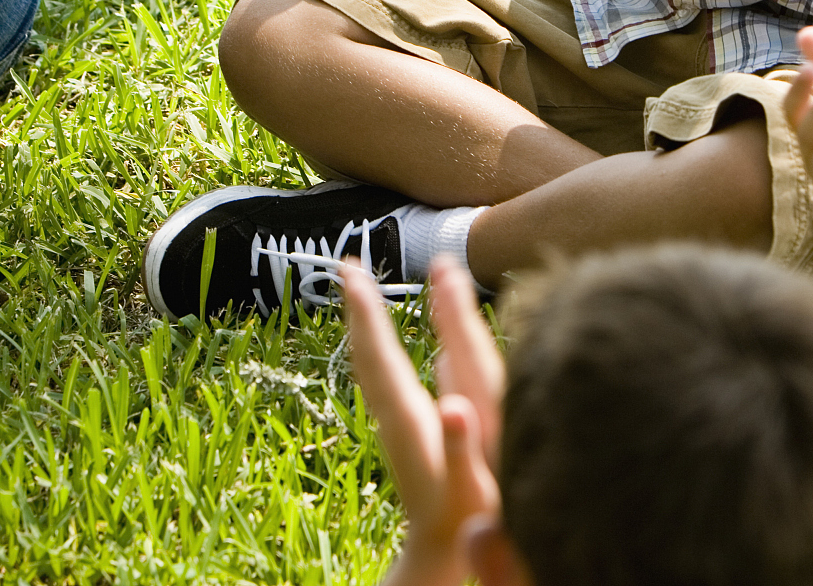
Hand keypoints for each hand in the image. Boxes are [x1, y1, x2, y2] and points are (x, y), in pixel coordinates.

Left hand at [342, 255, 502, 585]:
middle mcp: (391, 413)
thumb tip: (456, 406)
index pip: (381, 356)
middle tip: (345, 264)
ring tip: (357, 287)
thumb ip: (460, 445)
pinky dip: (379, 345)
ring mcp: (393, 419)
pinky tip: (383, 333)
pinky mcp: (401, 425)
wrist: (440, 548)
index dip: (368, 314)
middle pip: (368, 352)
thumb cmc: (463, 517)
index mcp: (407, 418)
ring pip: (372, 362)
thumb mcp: (467, 485)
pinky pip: (384, 374)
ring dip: (364, 322)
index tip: (353, 275)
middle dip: (357, 307)